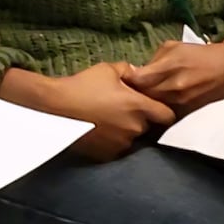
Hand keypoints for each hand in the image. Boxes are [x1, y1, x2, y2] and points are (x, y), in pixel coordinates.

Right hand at [0, 63, 175, 162]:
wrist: (55, 107)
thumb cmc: (82, 86)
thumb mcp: (107, 69)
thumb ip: (128, 70)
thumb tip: (138, 73)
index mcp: (139, 106)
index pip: (168, 116)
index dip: (163, 111)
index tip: (154, 106)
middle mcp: (135, 127)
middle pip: (150, 128)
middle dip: (141, 120)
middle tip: (125, 110)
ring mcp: (121, 143)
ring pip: (133, 139)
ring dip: (126, 131)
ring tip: (108, 120)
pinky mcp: (107, 154)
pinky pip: (117, 148)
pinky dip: (112, 141)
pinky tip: (100, 130)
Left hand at [123, 38, 223, 116]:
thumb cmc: (200, 54)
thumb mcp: (174, 47)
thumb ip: (154, 60)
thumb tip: (137, 72)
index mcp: (169, 66)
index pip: (137, 79)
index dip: (126, 81)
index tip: (121, 80)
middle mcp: (174, 86)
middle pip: (142, 96)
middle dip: (132, 95)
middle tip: (126, 93)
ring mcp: (181, 102)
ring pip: (152, 109)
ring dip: (144, 105)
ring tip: (139, 101)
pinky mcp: (189, 113)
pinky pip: (166, 117)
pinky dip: (158, 113)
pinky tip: (155, 108)